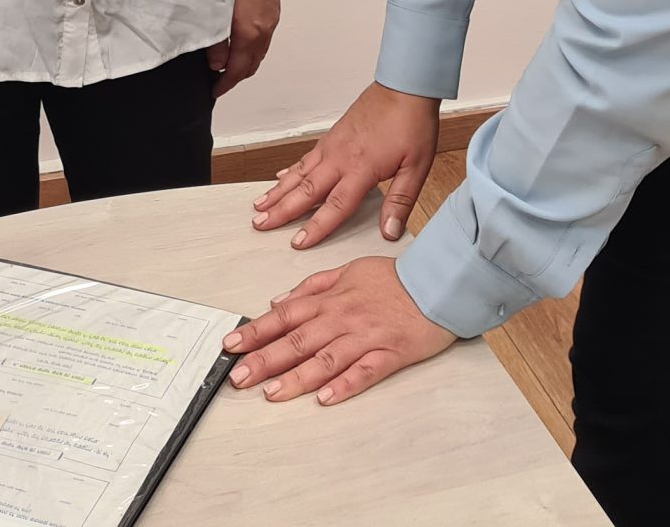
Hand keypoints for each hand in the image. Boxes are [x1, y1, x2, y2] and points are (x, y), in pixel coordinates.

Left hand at [207, 0, 279, 97]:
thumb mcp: (218, 10)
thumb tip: (216, 64)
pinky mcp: (273, 14)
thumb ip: (216, 41)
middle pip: (251, 66)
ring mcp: (271, 23)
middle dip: (235, 78)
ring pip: (259, 55)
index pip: (237, 70)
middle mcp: (263, 32)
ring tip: (227, 66)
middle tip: (218, 81)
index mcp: (249, 33)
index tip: (214, 91)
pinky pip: (264, 42)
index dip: (224, 84)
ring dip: (244, 65)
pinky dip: (252, 51)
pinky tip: (241, 45)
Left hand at [222, 257, 454, 405]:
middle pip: (298, 340)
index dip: (256, 331)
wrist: (438, 282)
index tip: (231, 345)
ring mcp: (366, 337)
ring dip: (296, 377)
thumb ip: (313, 287)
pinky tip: (325, 398)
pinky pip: (365, 372)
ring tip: (271, 393)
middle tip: (238, 376)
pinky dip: (344, 385)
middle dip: (265, 358)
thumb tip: (279, 301)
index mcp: (331, 299)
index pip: (285, 316)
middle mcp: (343, 318)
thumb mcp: (348, 270)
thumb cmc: (393, 279)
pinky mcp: (390, 354)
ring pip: (326, 359)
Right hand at [252, 82, 438, 246]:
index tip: (298, 242)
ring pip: (299, 173)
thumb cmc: (412, 123)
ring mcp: (333, 145)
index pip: (335, 205)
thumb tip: (390, 232)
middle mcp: (340, 157)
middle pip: (305, 190)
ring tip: (259, 205)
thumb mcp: (416, 167)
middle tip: (259, 224)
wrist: (404, 87)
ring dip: (278, 191)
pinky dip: (291, 170)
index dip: (316, 226)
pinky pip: (306, 157)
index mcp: (361, 168)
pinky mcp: (332, 136)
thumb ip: (400, 201)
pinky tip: (281, 177)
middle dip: (281, 210)